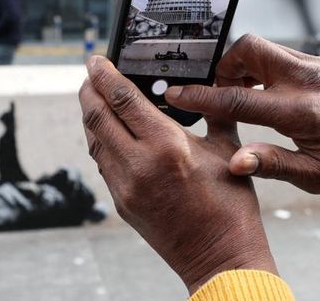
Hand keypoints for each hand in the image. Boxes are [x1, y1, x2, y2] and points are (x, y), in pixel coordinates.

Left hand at [79, 56, 275, 293]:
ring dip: (91, 115)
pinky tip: (109, 131)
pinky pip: (103, 163)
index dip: (103, 74)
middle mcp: (139, 164)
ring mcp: (125, 186)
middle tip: (90, 74)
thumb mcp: (226, 149)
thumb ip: (209, 112)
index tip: (95, 60)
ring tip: (94, 97)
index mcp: (166, 145)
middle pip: (97, 116)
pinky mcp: (122, 203)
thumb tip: (198, 86)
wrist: (221, 257)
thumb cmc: (231, 205)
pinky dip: (101, 141)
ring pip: (95, 140)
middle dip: (89, 90)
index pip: (122, 98)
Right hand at [165, 34, 319, 195]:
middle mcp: (307, 80)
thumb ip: (273, 164)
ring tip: (246, 95)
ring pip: (266, 48)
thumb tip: (235, 161)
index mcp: (301, 111)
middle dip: (223, 63)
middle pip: (248, 48)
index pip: (236, 97)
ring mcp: (319, 66)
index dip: (199, 95)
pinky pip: (286, 56)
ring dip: (246, 65)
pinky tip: (274, 95)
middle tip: (219, 88)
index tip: (175, 93)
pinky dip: (269, 69)